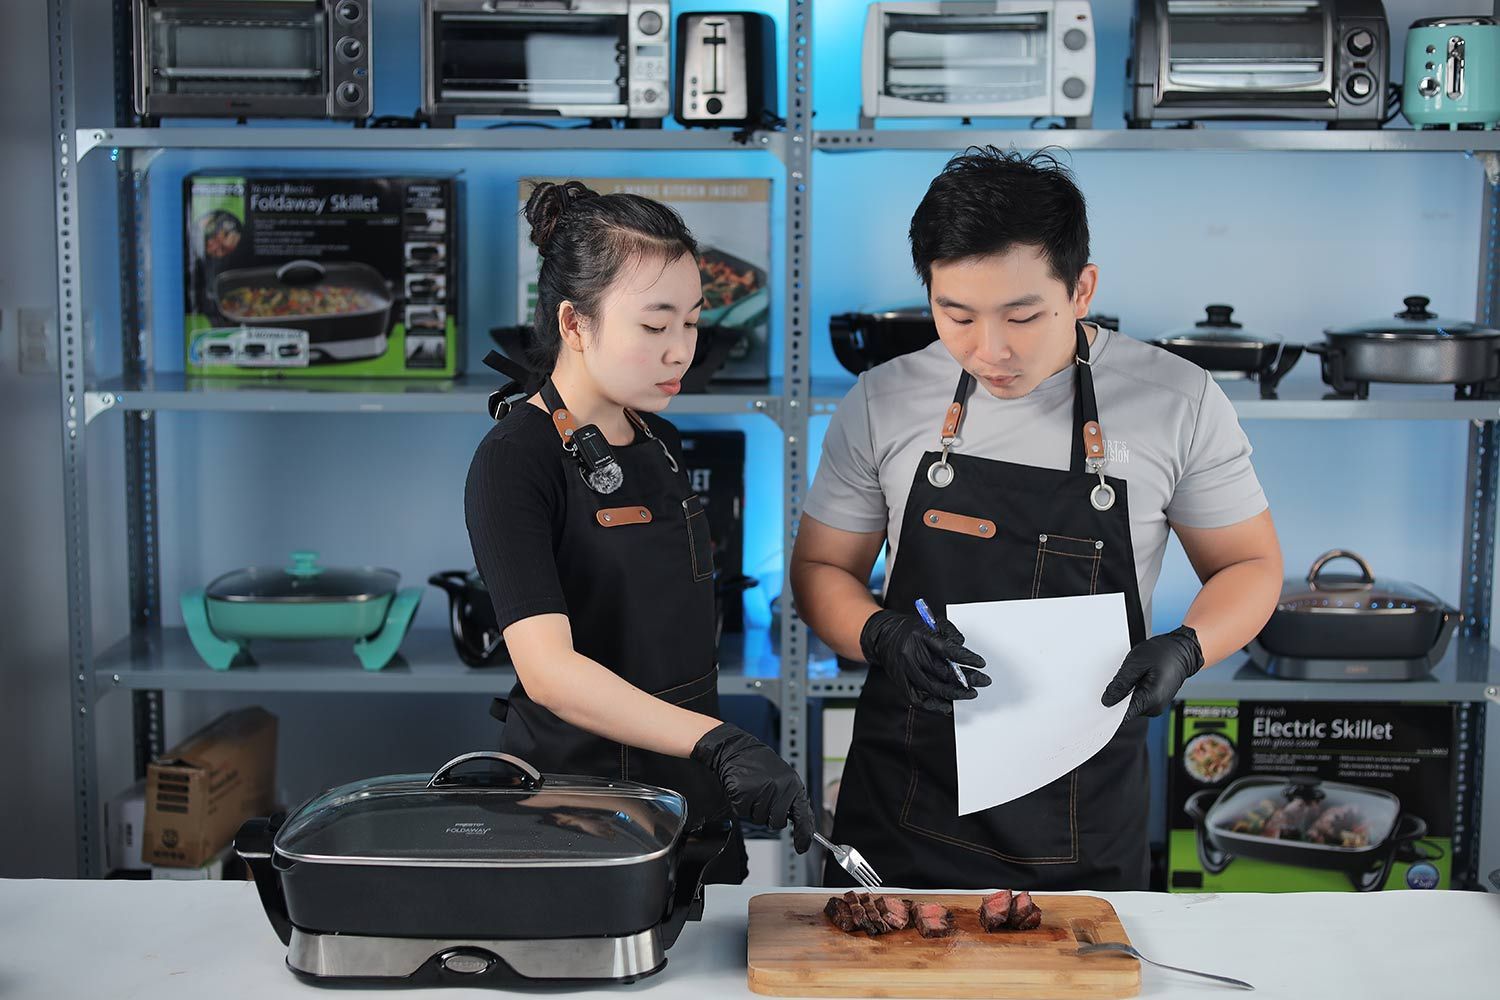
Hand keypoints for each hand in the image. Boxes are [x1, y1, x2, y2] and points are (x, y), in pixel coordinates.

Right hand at [691, 723, 814, 852]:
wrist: (737, 751)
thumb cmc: (760, 765)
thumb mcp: (784, 778)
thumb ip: (792, 799)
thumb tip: (803, 823)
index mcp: (793, 785)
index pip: (803, 816)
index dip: (803, 835)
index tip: (802, 847)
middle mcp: (780, 789)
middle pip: (777, 822)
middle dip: (769, 816)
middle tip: (764, 799)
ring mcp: (762, 792)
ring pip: (760, 819)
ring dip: (755, 809)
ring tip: (754, 790)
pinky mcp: (744, 794)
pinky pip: (744, 813)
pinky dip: (742, 805)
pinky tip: (744, 790)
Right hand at [859, 609, 989, 715]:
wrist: (880, 635)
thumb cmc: (908, 630)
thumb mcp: (928, 622)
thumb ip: (948, 632)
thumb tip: (962, 648)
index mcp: (920, 635)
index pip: (947, 649)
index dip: (966, 657)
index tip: (980, 663)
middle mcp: (912, 654)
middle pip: (943, 671)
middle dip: (966, 678)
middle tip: (982, 681)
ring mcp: (905, 670)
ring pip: (932, 687)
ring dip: (954, 693)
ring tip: (970, 693)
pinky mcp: (900, 682)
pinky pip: (918, 698)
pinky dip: (933, 705)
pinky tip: (947, 706)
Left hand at [1101, 625, 1203, 721]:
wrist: (1183, 650)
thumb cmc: (1163, 653)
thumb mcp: (1136, 663)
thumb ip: (1121, 684)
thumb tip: (1107, 700)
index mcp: (1150, 699)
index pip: (1123, 716)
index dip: (1107, 713)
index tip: (1096, 709)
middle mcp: (1155, 707)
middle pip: (1125, 711)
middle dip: (1117, 697)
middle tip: (1116, 680)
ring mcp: (1156, 705)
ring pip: (1131, 705)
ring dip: (1125, 693)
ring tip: (1132, 676)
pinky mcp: (1155, 701)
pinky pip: (1137, 700)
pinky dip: (1131, 692)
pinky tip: (1135, 679)